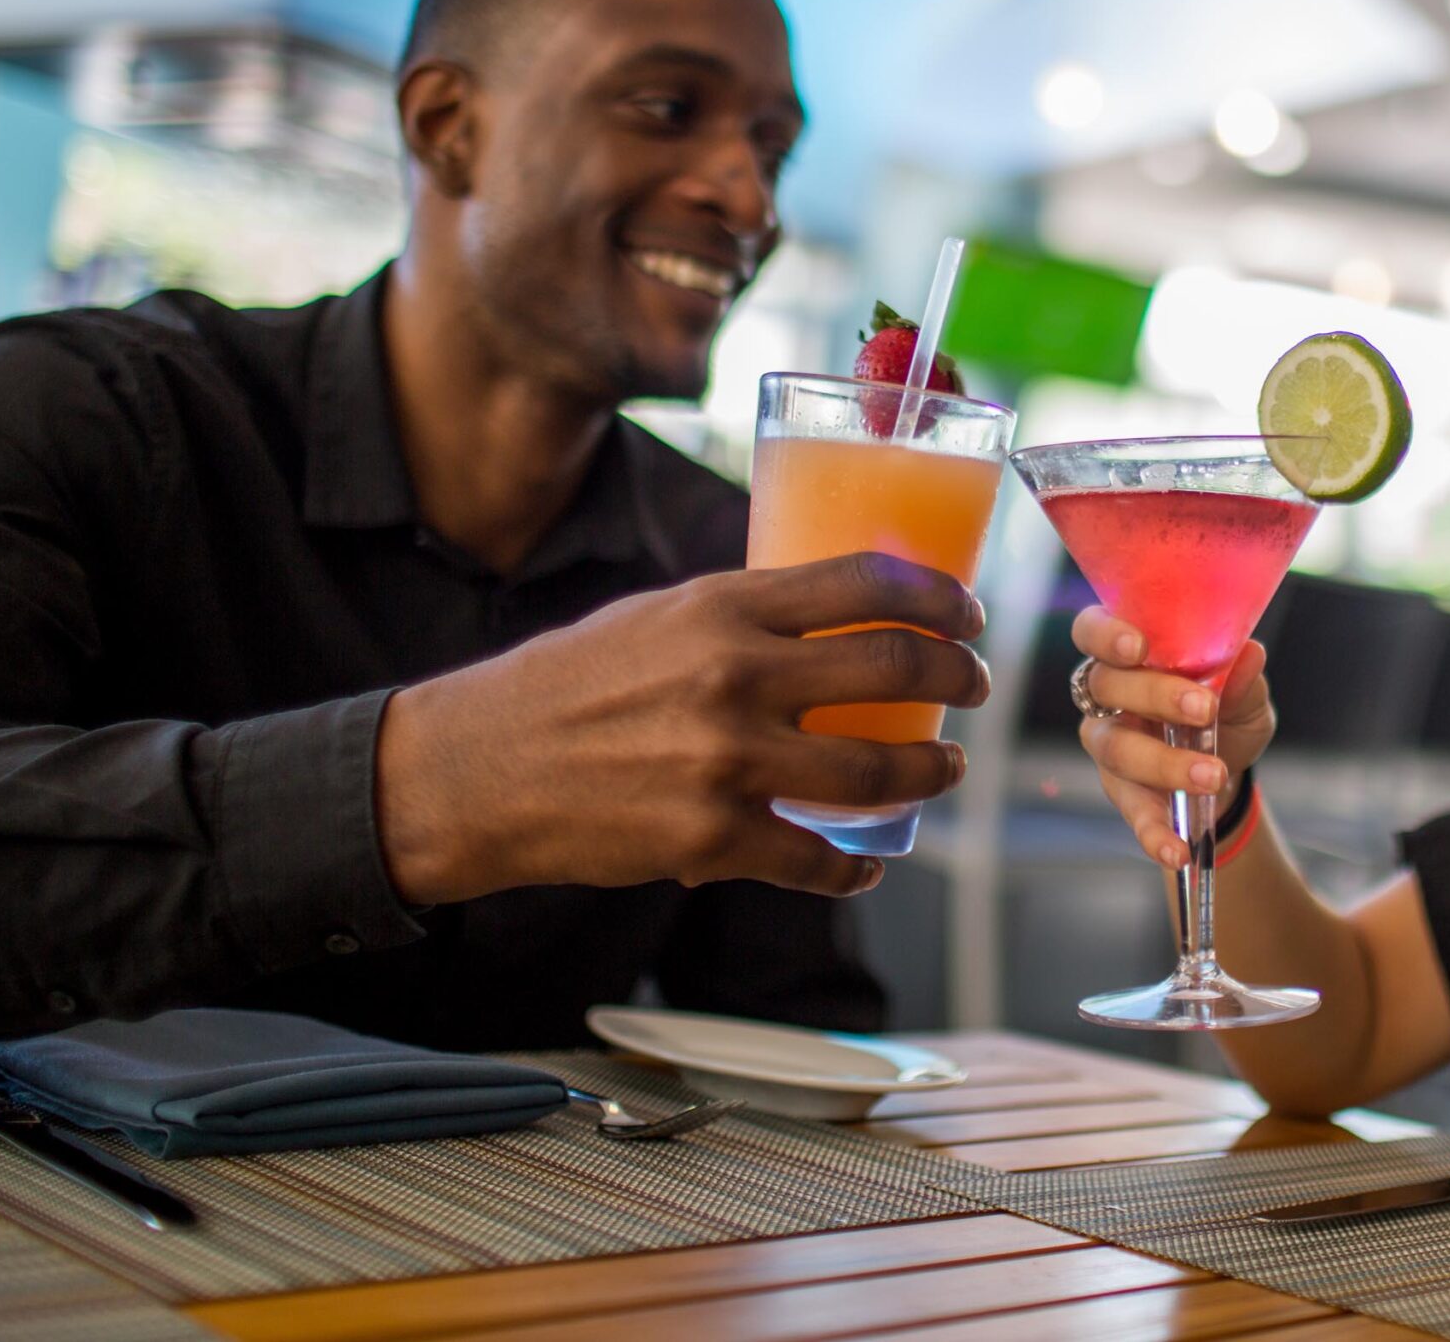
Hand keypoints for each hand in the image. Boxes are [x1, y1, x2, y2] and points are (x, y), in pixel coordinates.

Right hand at [375, 553, 988, 902]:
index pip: (866, 581)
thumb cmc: (565, 684)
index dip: (938, 596)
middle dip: (957, 677)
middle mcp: (734, 675)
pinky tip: (869, 862)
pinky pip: (819, 859)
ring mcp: (727, 762)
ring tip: (944, 768)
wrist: (474, 769)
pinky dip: (857, 866)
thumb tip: (828, 615)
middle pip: (895, 666)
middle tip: (975, 686)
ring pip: (877, 769)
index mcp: (722, 606)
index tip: (968, 613)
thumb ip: (742, 615)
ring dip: (930, 771)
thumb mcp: (656, 615)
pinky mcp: (712, 840)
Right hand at [1069, 606, 1276, 869]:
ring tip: (1211, 776)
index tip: (1139, 647)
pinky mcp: (1122, 792)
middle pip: (1106, 685)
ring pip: (1116, 748)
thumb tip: (1250, 655)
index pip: (1093, 630)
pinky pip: (1130, 812)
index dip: (1106, 635)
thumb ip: (1243, 677)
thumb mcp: (1245, 694)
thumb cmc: (1226, 711)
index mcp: (1130, 654)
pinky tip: (1177, 851)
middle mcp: (1107, 695)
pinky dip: (1154, 833)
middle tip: (1204, 709)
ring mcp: (1109, 745)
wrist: (1229, 770)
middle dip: (1154, 695)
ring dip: (1164, 763)